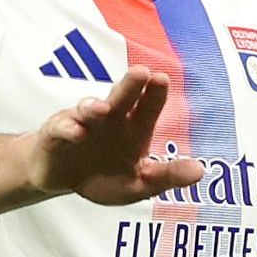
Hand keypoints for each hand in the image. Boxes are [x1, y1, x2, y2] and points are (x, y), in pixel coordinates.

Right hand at [25, 75, 199, 206]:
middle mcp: (110, 119)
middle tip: (141, 73)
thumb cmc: (103, 175)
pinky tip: (78, 133)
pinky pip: (63, 128)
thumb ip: (167, 177)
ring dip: (94, 107)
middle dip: (130, 85)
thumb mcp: (138, 183)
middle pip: (121, 98)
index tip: (161, 79)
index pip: (147, 108)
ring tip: (102, 108)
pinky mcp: (57, 133)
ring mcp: (82, 123)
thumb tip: (200, 172)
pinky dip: (69, 129)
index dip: (154, 94)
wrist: (60, 178)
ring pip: (90, 109)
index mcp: (133, 128)